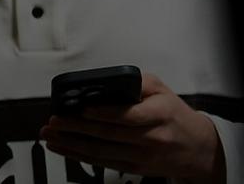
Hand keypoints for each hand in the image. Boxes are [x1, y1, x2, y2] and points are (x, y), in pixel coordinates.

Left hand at [40, 73, 225, 183]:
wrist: (198, 148)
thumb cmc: (174, 115)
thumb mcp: (161, 90)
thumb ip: (135, 82)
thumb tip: (105, 82)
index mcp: (159, 114)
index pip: (128, 115)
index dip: (103, 113)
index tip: (82, 109)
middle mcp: (151, 137)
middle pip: (109, 134)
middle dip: (77, 128)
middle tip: (54, 121)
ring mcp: (142, 156)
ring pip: (102, 151)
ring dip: (71, 144)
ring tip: (50, 135)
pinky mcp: (135, 168)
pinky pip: (103, 162)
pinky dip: (79, 155)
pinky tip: (62, 148)